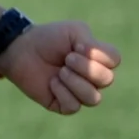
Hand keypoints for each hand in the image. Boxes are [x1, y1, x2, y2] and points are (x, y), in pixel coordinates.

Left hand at [0, 20, 119, 114]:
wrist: (23, 50)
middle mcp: (93, 78)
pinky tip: (52, 83)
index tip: (77, 45)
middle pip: (107, 80)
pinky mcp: (64, 105)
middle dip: (85, 67)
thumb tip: (95, 66)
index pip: (115, 60)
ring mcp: (80, 93)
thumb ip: (94, 45)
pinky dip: (62, 92)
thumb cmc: (49, 39)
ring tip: (60, 72)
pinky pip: (74, 106)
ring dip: (75, 82)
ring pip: (93, 98)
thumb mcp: (75, 32)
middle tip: (66, 59)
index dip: (98, 54)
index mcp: (98, 58)